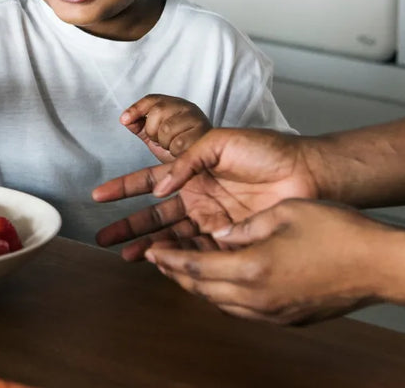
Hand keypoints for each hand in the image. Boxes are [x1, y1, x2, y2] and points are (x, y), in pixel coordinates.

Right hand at [92, 127, 316, 258]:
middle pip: (155, 215)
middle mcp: (198, 197)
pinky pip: (199, 252)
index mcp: (192, 171)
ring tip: (125, 257)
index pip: (150, 181)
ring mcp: (212, 220)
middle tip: (104, 238)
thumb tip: (160, 187)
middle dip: (128, 226)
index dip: (124, 188)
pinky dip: (179, 258)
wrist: (306, 172)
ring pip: (172, 237)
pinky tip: (161, 263)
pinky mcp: (230, 240)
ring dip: (148, 246)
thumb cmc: (266, 150)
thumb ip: (186, 159)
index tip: (99, 196)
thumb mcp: (219, 141)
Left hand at [121, 94, 211, 162]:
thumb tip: (125, 119)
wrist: (203, 167)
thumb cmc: (180, 149)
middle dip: (152, 130)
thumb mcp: (156, 136)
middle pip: (157, 111)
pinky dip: (175, 151)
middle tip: (160, 141)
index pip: (152, 99)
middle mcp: (187, 108)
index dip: (136, 109)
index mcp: (175, 105)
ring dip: (165, 143)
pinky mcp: (205, 135)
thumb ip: (140, 126)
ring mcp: (197, 120)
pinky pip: (179, 143)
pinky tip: (181, 153)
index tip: (124, 120)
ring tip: (173, 147)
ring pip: (167, 128)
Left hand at [144, 198, 390, 324]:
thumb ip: (244, 226)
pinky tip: (225, 280)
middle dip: (177, 274)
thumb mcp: (283, 213)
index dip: (168, 259)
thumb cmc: (338, 231)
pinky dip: (226, 296)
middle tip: (159, 259)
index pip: (194, 268)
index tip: (149, 251)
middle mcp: (258, 298)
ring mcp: (275, 313)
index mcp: (252, 268)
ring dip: (200, 287)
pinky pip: (245, 310)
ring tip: (186, 269)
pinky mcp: (290, 319)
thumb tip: (218, 234)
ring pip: (222, 304)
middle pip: (203, 291)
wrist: (382, 265)